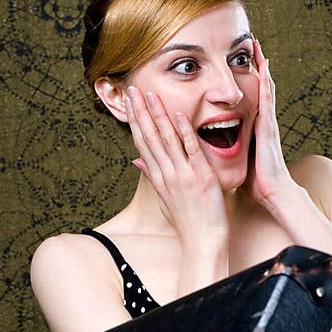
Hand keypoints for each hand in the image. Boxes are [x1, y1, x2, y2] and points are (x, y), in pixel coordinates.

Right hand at [125, 86, 227, 244]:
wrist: (202, 242)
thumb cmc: (188, 222)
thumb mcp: (165, 199)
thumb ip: (152, 177)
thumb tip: (136, 161)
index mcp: (158, 178)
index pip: (142, 142)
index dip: (135, 120)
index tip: (129, 102)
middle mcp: (166, 174)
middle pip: (149, 137)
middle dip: (139, 112)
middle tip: (131, 89)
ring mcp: (182, 175)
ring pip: (166, 140)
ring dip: (157, 115)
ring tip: (149, 94)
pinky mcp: (200, 178)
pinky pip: (191, 150)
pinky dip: (184, 132)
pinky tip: (178, 115)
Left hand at [245, 40, 304, 209]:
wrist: (272, 193)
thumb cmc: (256, 182)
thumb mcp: (237, 161)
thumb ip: (229, 150)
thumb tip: (212, 149)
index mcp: (253, 129)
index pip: (247, 98)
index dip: (242, 79)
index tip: (234, 60)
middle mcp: (261, 121)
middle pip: (257, 86)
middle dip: (253, 65)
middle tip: (249, 41)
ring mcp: (267, 122)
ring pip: (263, 87)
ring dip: (261, 66)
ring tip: (257, 45)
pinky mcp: (268, 127)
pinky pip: (267, 99)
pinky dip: (266, 82)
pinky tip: (264, 67)